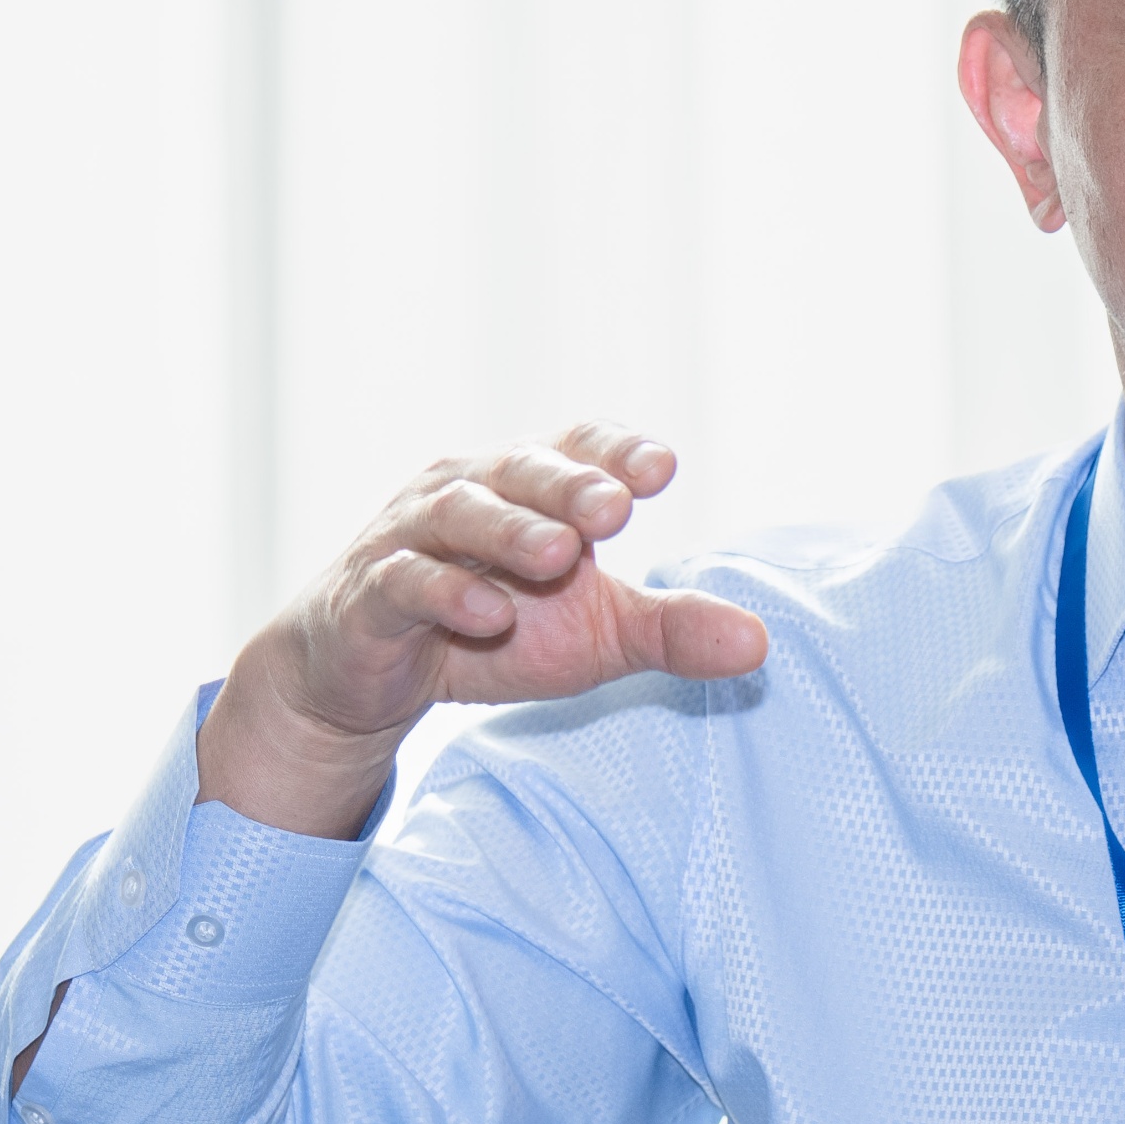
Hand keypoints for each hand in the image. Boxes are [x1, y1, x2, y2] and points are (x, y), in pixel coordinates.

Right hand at [196, 426, 768, 838]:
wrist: (363, 676)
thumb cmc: (489, 629)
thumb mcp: (592, 637)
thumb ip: (669, 631)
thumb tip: (761, 644)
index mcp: (528, 487)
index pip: (576, 447)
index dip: (613, 451)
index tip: (662, 468)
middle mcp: (469, 491)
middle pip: (523, 470)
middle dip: (571, 485)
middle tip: (616, 509)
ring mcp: (411, 538)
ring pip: (461, 515)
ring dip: (511, 531)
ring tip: (560, 555)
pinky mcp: (369, 593)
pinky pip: (405, 582)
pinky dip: (443, 591)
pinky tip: (485, 612)